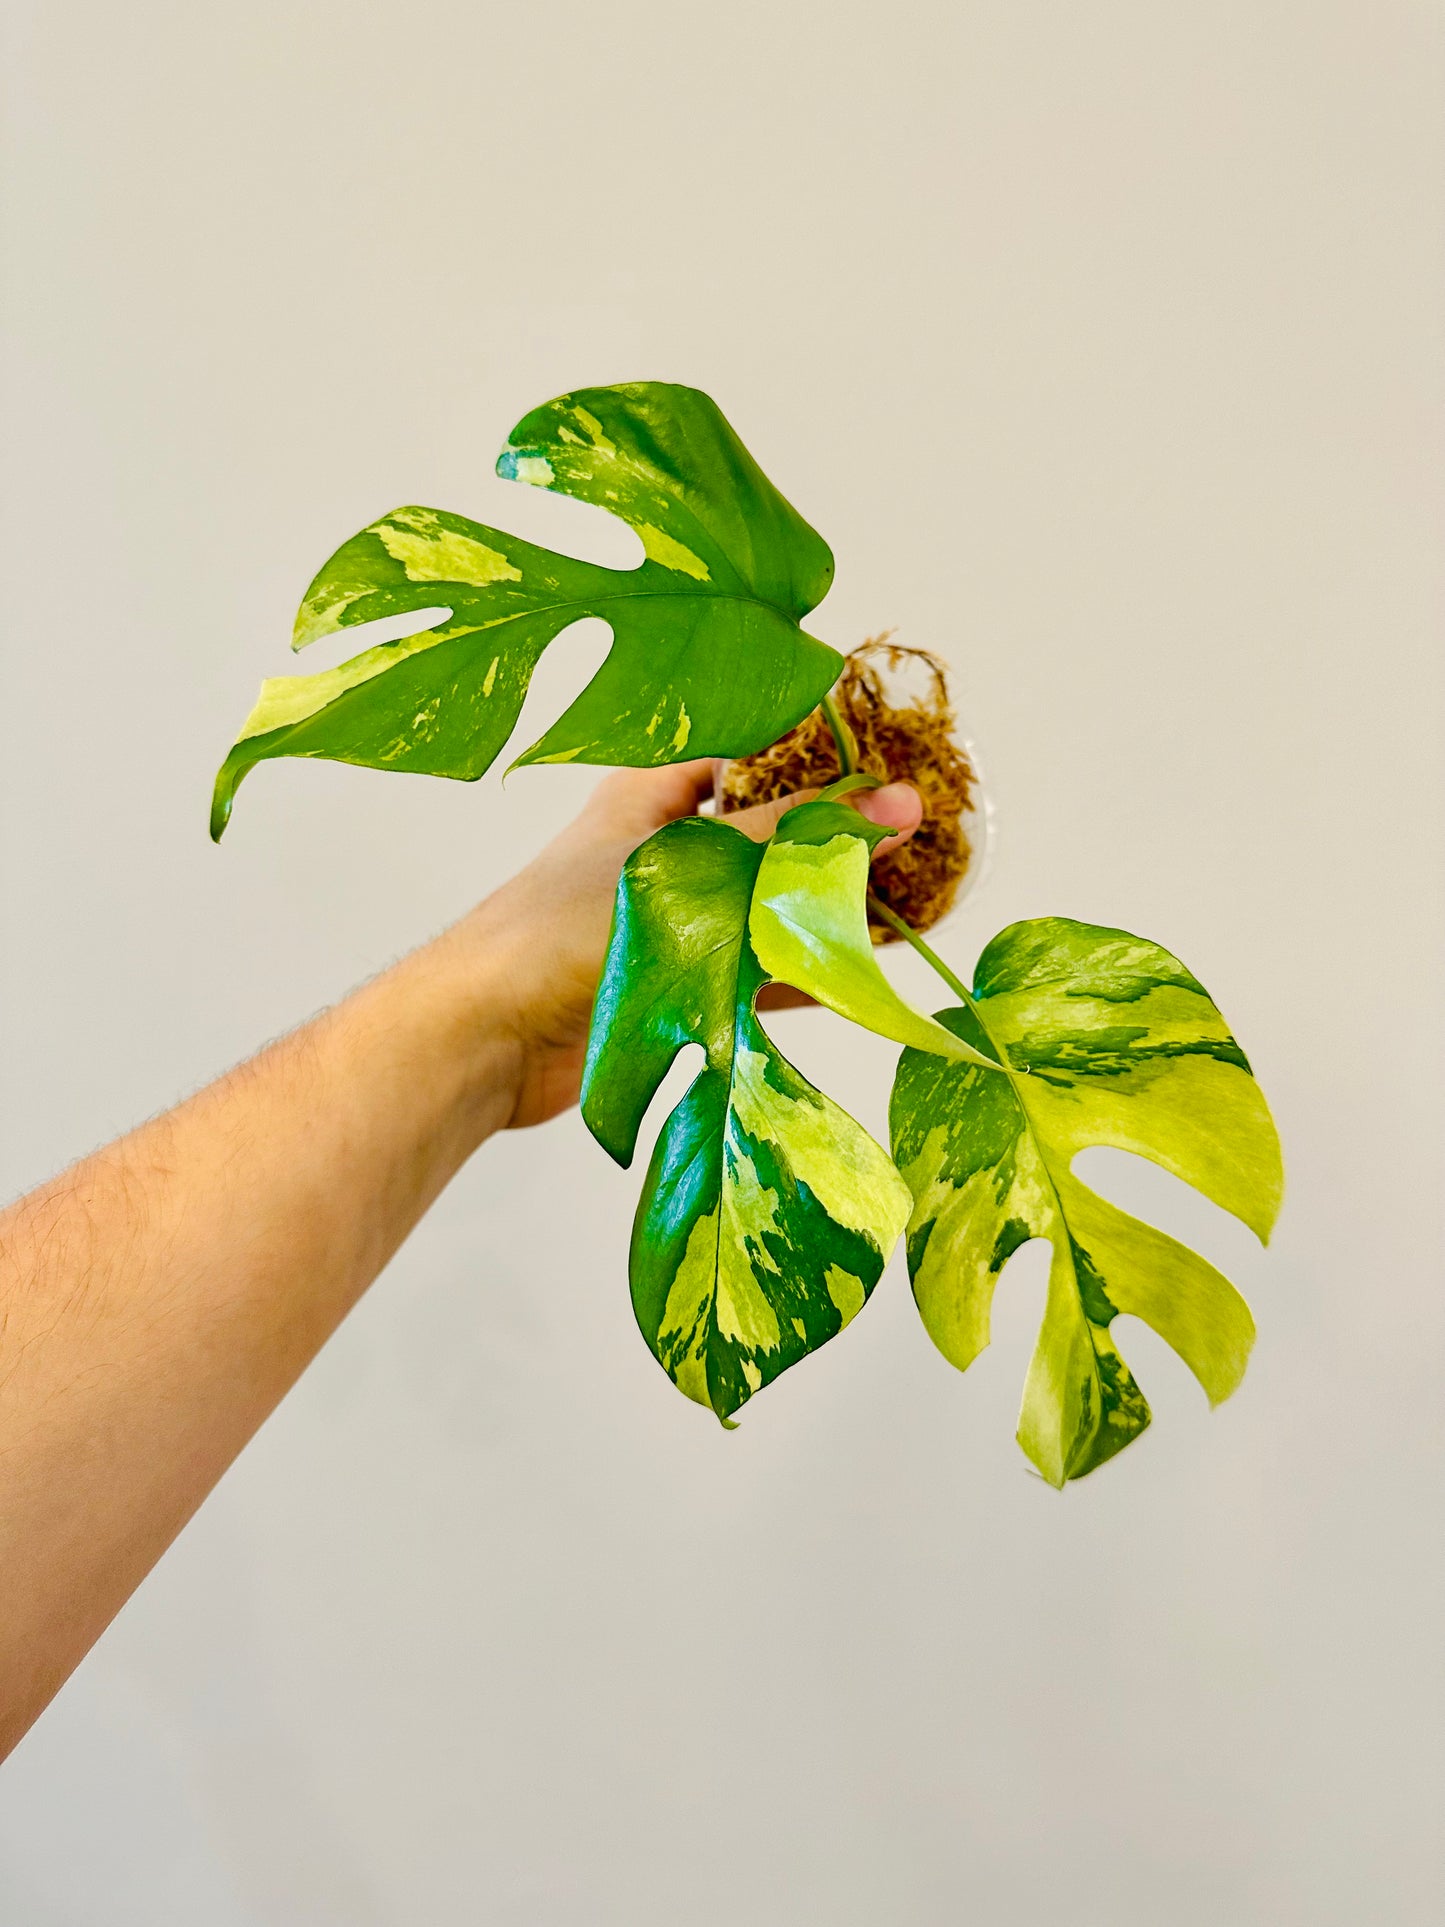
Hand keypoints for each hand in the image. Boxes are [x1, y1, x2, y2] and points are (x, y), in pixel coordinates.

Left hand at [457, 759, 922, 1130]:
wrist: (484, 1036)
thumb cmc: (568, 926)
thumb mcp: (694, 866)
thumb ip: (795, 840)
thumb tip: (899, 804)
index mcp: (653, 786)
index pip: (751, 742)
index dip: (820, 744)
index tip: (896, 753)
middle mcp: (663, 843)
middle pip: (768, 826)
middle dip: (838, 835)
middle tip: (920, 835)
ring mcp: (671, 916)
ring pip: (767, 900)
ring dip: (826, 906)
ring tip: (912, 903)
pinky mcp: (674, 982)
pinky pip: (753, 967)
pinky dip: (802, 970)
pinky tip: (859, 975)